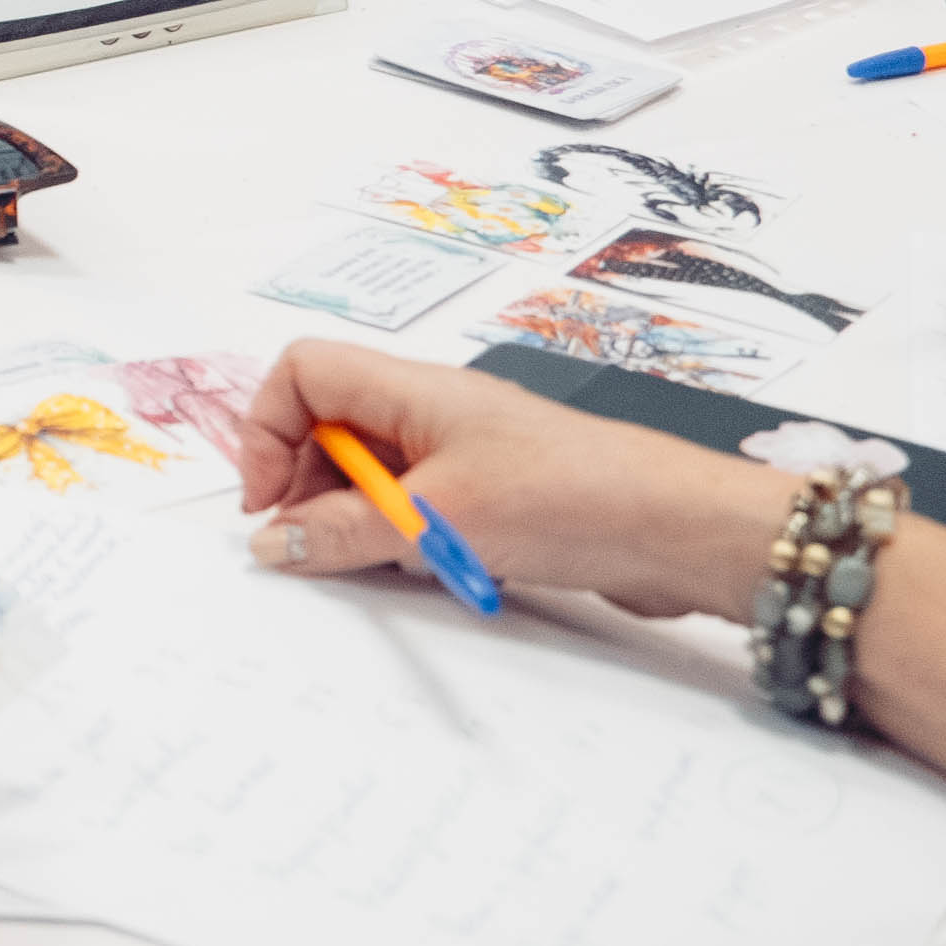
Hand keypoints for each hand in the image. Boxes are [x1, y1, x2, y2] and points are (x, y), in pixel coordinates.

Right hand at [233, 344, 786, 620]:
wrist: (677, 530)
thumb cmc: (569, 497)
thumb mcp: (438, 519)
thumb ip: (342, 533)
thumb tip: (270, 543)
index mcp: (412, 391)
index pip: (303, 374)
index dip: (268, 431)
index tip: (269, 504)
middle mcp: (431, 414)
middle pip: (328, 431)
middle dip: (310, 491)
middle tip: (320, 548)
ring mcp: (462, 455)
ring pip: (371, 480)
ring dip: (364, 526)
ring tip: (401, 560)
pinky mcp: (491, 499)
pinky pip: (417, 514)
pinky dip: (410, 545)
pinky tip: (445, 571)